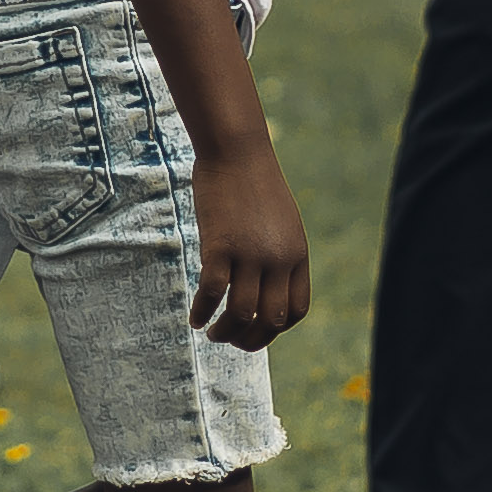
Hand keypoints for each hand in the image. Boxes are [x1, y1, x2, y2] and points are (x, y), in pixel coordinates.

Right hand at [190, 138, 310, 349]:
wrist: (236, 151)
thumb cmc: (254, 184)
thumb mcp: (280, 222)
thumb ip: (278, 254)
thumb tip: (263, 286)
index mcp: (297, 255)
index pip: (296, 310)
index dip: (276, 328)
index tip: (256, 328)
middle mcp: (278, 259)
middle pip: (270, 320)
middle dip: (251, 340)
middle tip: (231, 339)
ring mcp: (250, 254)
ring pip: (241, 314)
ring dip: (225, 332)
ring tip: (211, 333)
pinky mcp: (220, 246)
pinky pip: (212, 293)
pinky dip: (202, 312)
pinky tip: (195, 318)